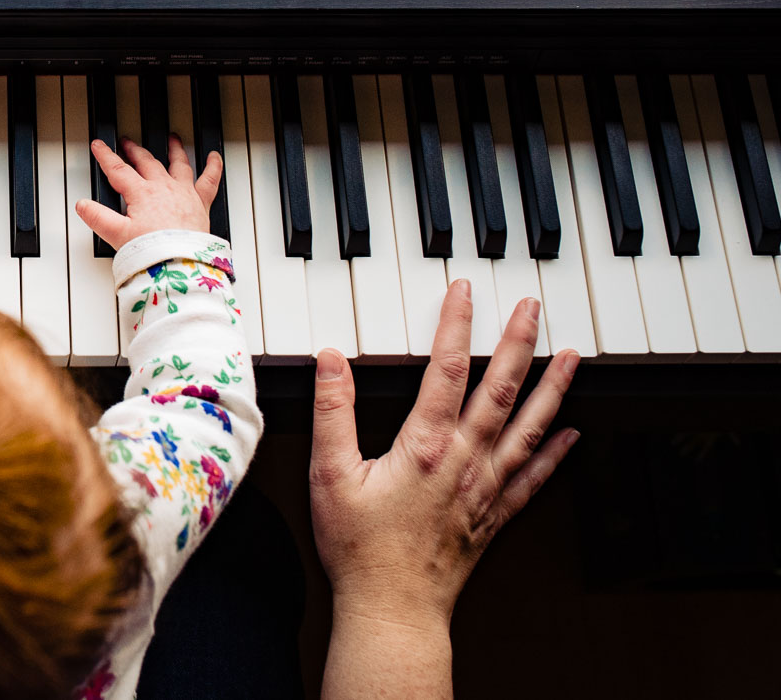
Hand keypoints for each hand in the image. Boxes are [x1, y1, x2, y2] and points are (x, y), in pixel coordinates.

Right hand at [74, 135, 222, 251]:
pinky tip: (214, 157)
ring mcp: (184, 193)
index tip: (99, 146)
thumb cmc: (154, 250)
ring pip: (178, 164)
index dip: (106, 156)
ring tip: (172, 139)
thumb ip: (98, 218)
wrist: (182, 261)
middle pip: (146, 162)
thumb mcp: (117, 235)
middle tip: (127, 142)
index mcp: (142, 194)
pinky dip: (213, 166)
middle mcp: (163, 188)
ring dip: (174, 150)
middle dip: (134, 150)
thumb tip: (82, 206)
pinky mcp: (200, 203)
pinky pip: (209, 179)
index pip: (118, 169)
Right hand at [310, 281, 579, 628]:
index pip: (447, 370)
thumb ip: (333, 412)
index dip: (457, 325)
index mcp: (424, 447)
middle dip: (518, 343)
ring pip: (528, 428)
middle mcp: (464, 462)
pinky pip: (534, 478)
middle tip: (532, 307)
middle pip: (500, 390)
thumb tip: (332, 362)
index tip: (464, 292)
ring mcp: (485, 489)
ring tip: (570, 356)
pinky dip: (555, 453)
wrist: (392, 610)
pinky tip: (571, 434)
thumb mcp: (329, 474)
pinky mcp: (494, 517)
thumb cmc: (360, 550)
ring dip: (551, 388)